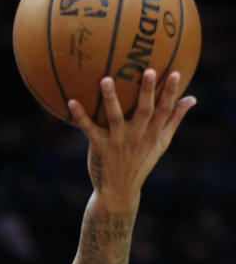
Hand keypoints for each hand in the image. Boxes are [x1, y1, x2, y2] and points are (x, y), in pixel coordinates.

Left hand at [68, 69, 195, 205]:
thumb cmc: (141, 162)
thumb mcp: (161, 144)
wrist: (118, 192)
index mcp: (152, 134)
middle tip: (147, 70)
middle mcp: (136, 137)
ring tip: (105, 79)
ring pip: (115, 117)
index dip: (170, 93)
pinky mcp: (100, 148)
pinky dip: (80, 116)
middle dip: (146, 92)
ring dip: (110, 98)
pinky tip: (71, 101)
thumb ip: (174, 120)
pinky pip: (89, 130)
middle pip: (143, 112)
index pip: (165, 111)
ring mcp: (117, 142)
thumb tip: (192, 98)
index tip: (175, 73)